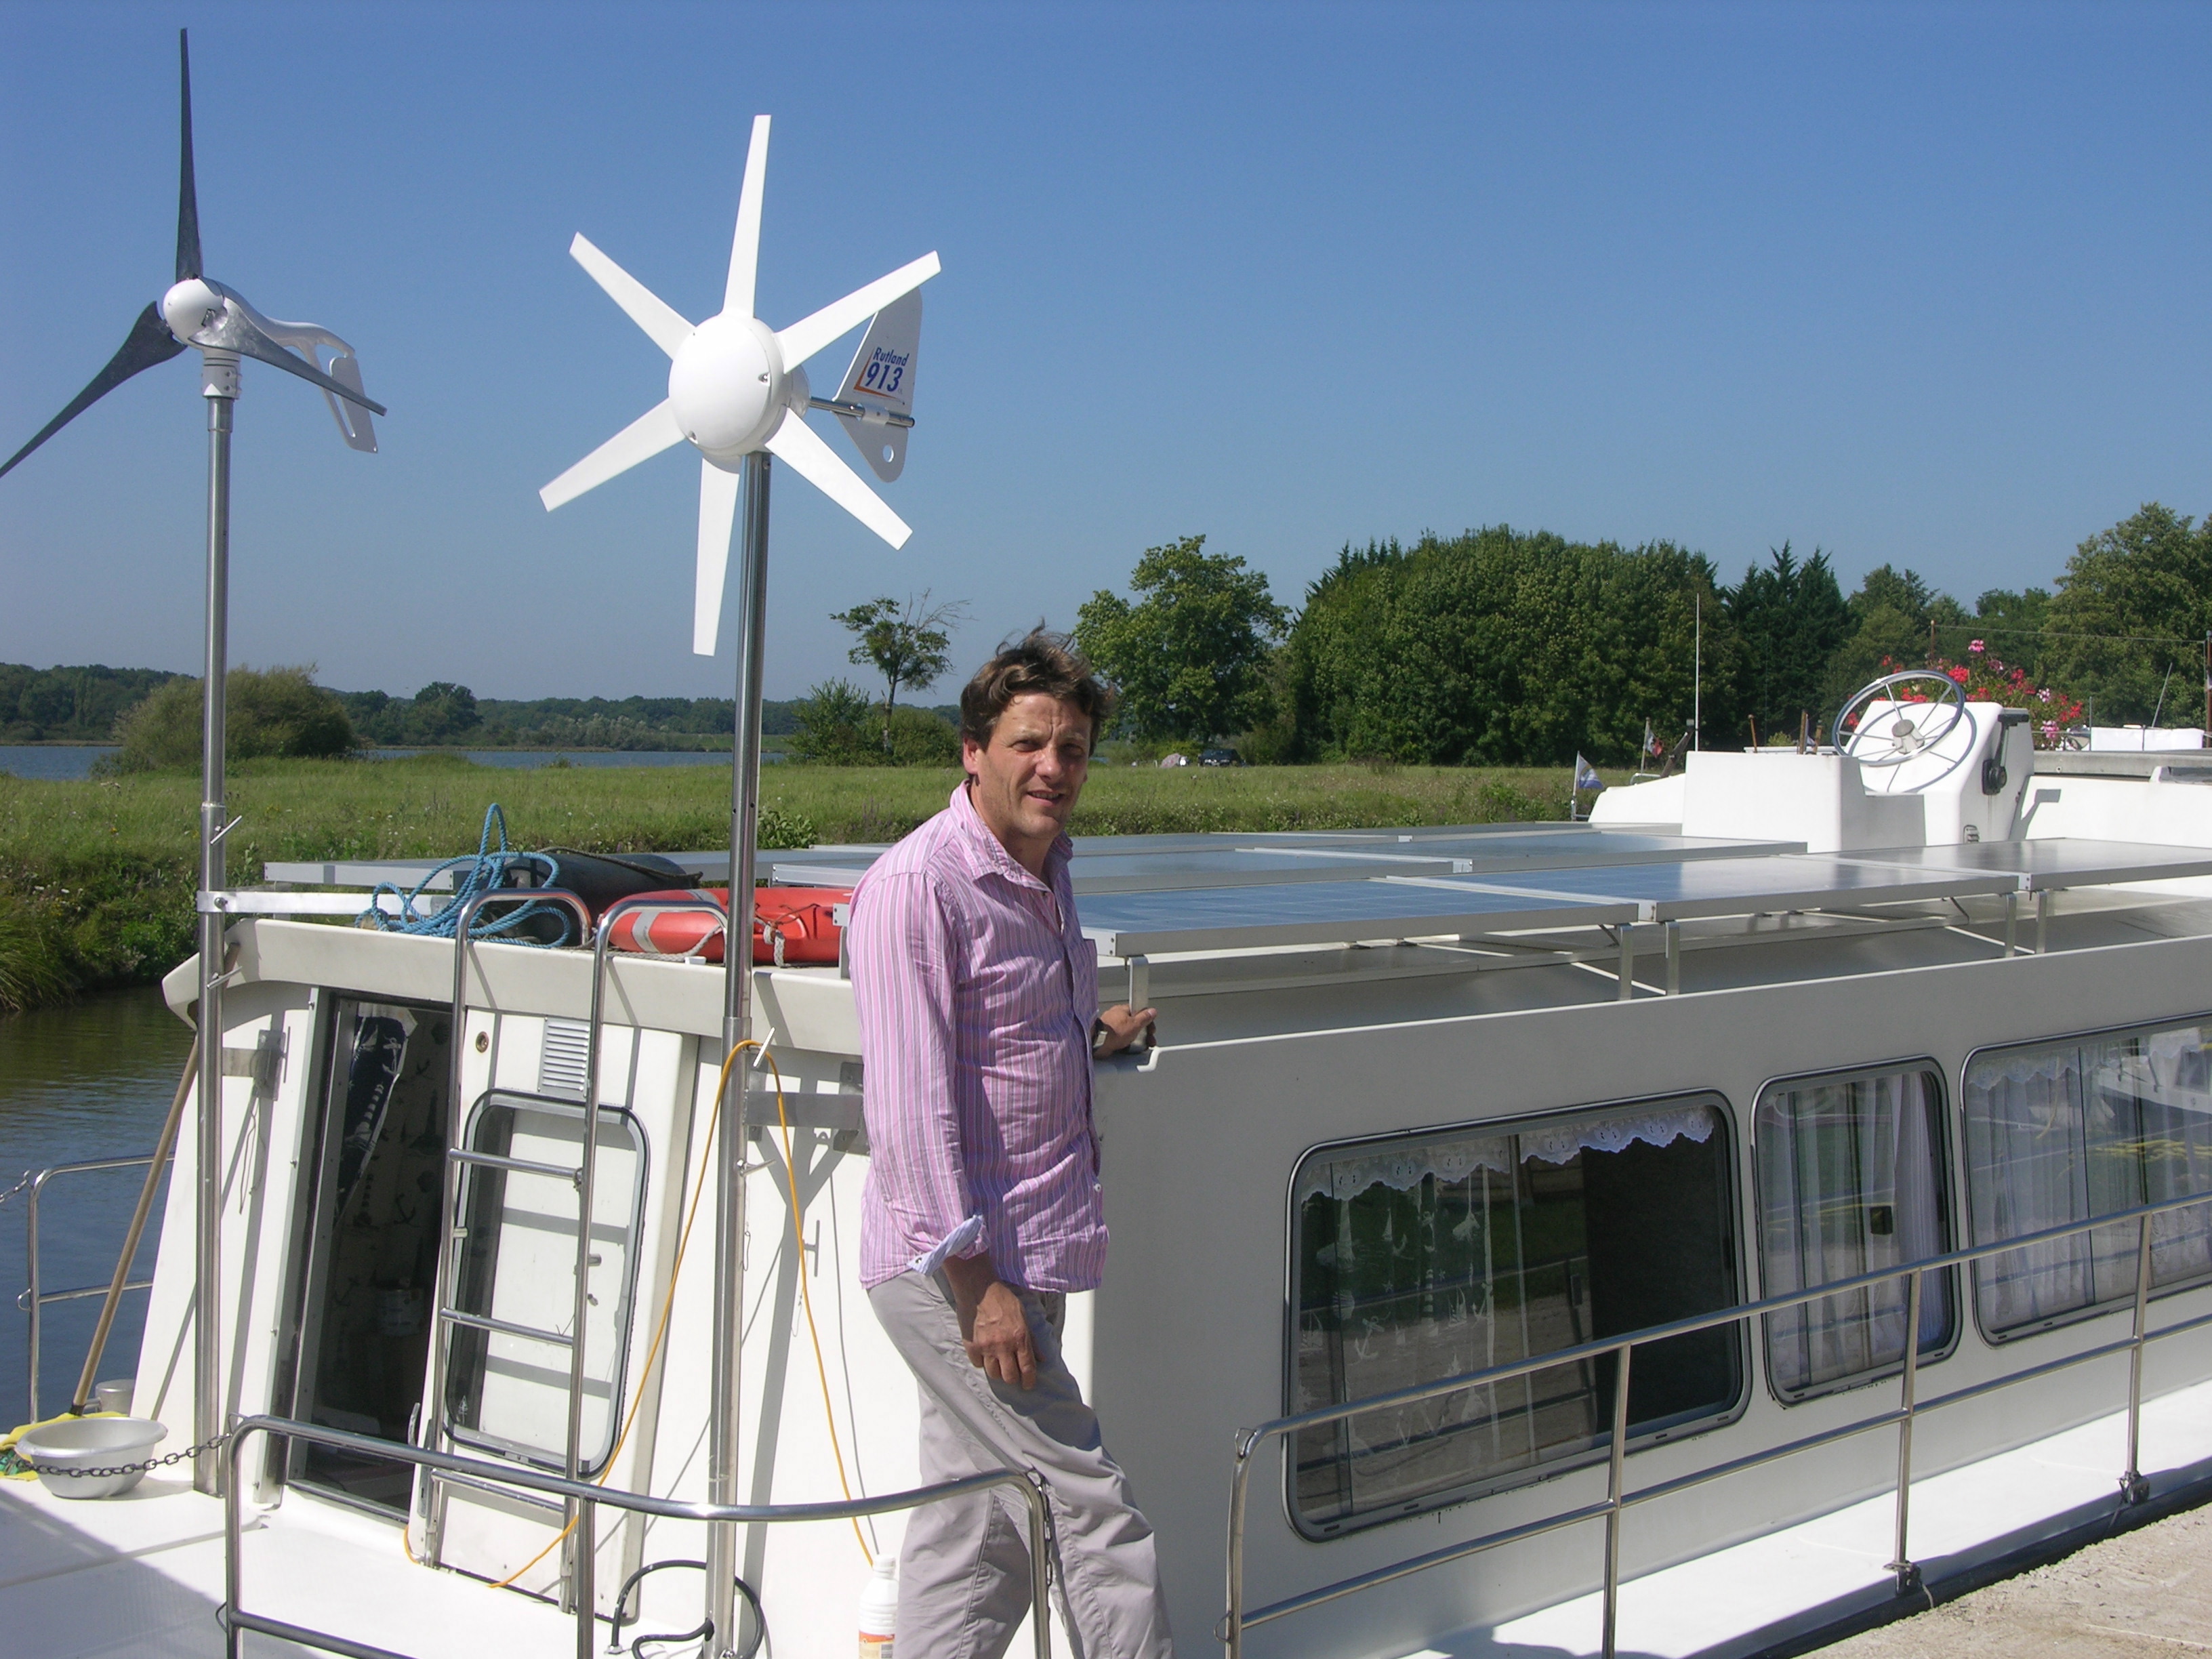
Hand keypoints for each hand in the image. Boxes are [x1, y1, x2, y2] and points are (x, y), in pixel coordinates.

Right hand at [943, 1255, 1038, 1388]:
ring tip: (999, 1363)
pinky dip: (982, 1362)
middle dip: (1013, 1378)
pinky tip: (985, 1353)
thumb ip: (1032, 1340)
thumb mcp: (1024, 1316)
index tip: (1028, 1385)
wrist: (979, 1289)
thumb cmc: (1003, 1300)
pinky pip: (978, 1364)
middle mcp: (1004, 1345)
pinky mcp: (971, 1346)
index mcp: (1020, 1338)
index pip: (1027, 1368)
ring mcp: (986, 1347)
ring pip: (993, 1374)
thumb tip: (1042, 1358)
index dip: (1029, 1381)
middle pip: (1009, 1377)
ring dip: (998, 1371)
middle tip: (1013, 1374)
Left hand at [1093, 1003, 1156, 1056]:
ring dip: (1133, 1039)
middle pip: (1133, 1023)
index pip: (1139, 1012)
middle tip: (1146, 1041)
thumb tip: (1152, 1011)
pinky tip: (1125, 1047)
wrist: (1097, 1042)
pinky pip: (1119, 1039)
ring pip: (1126, 1032)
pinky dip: (1123, 1044)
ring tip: (1135, 1045)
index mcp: (1123, 1009)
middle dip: (1142, 1033)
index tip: (1150, 1030)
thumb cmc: (1113, 1031)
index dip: (1147, 1021)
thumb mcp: (1135, 1024)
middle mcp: (1115, 1016)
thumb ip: (1144, 1017)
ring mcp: (1110, 1026)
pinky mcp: (1106, 1036)